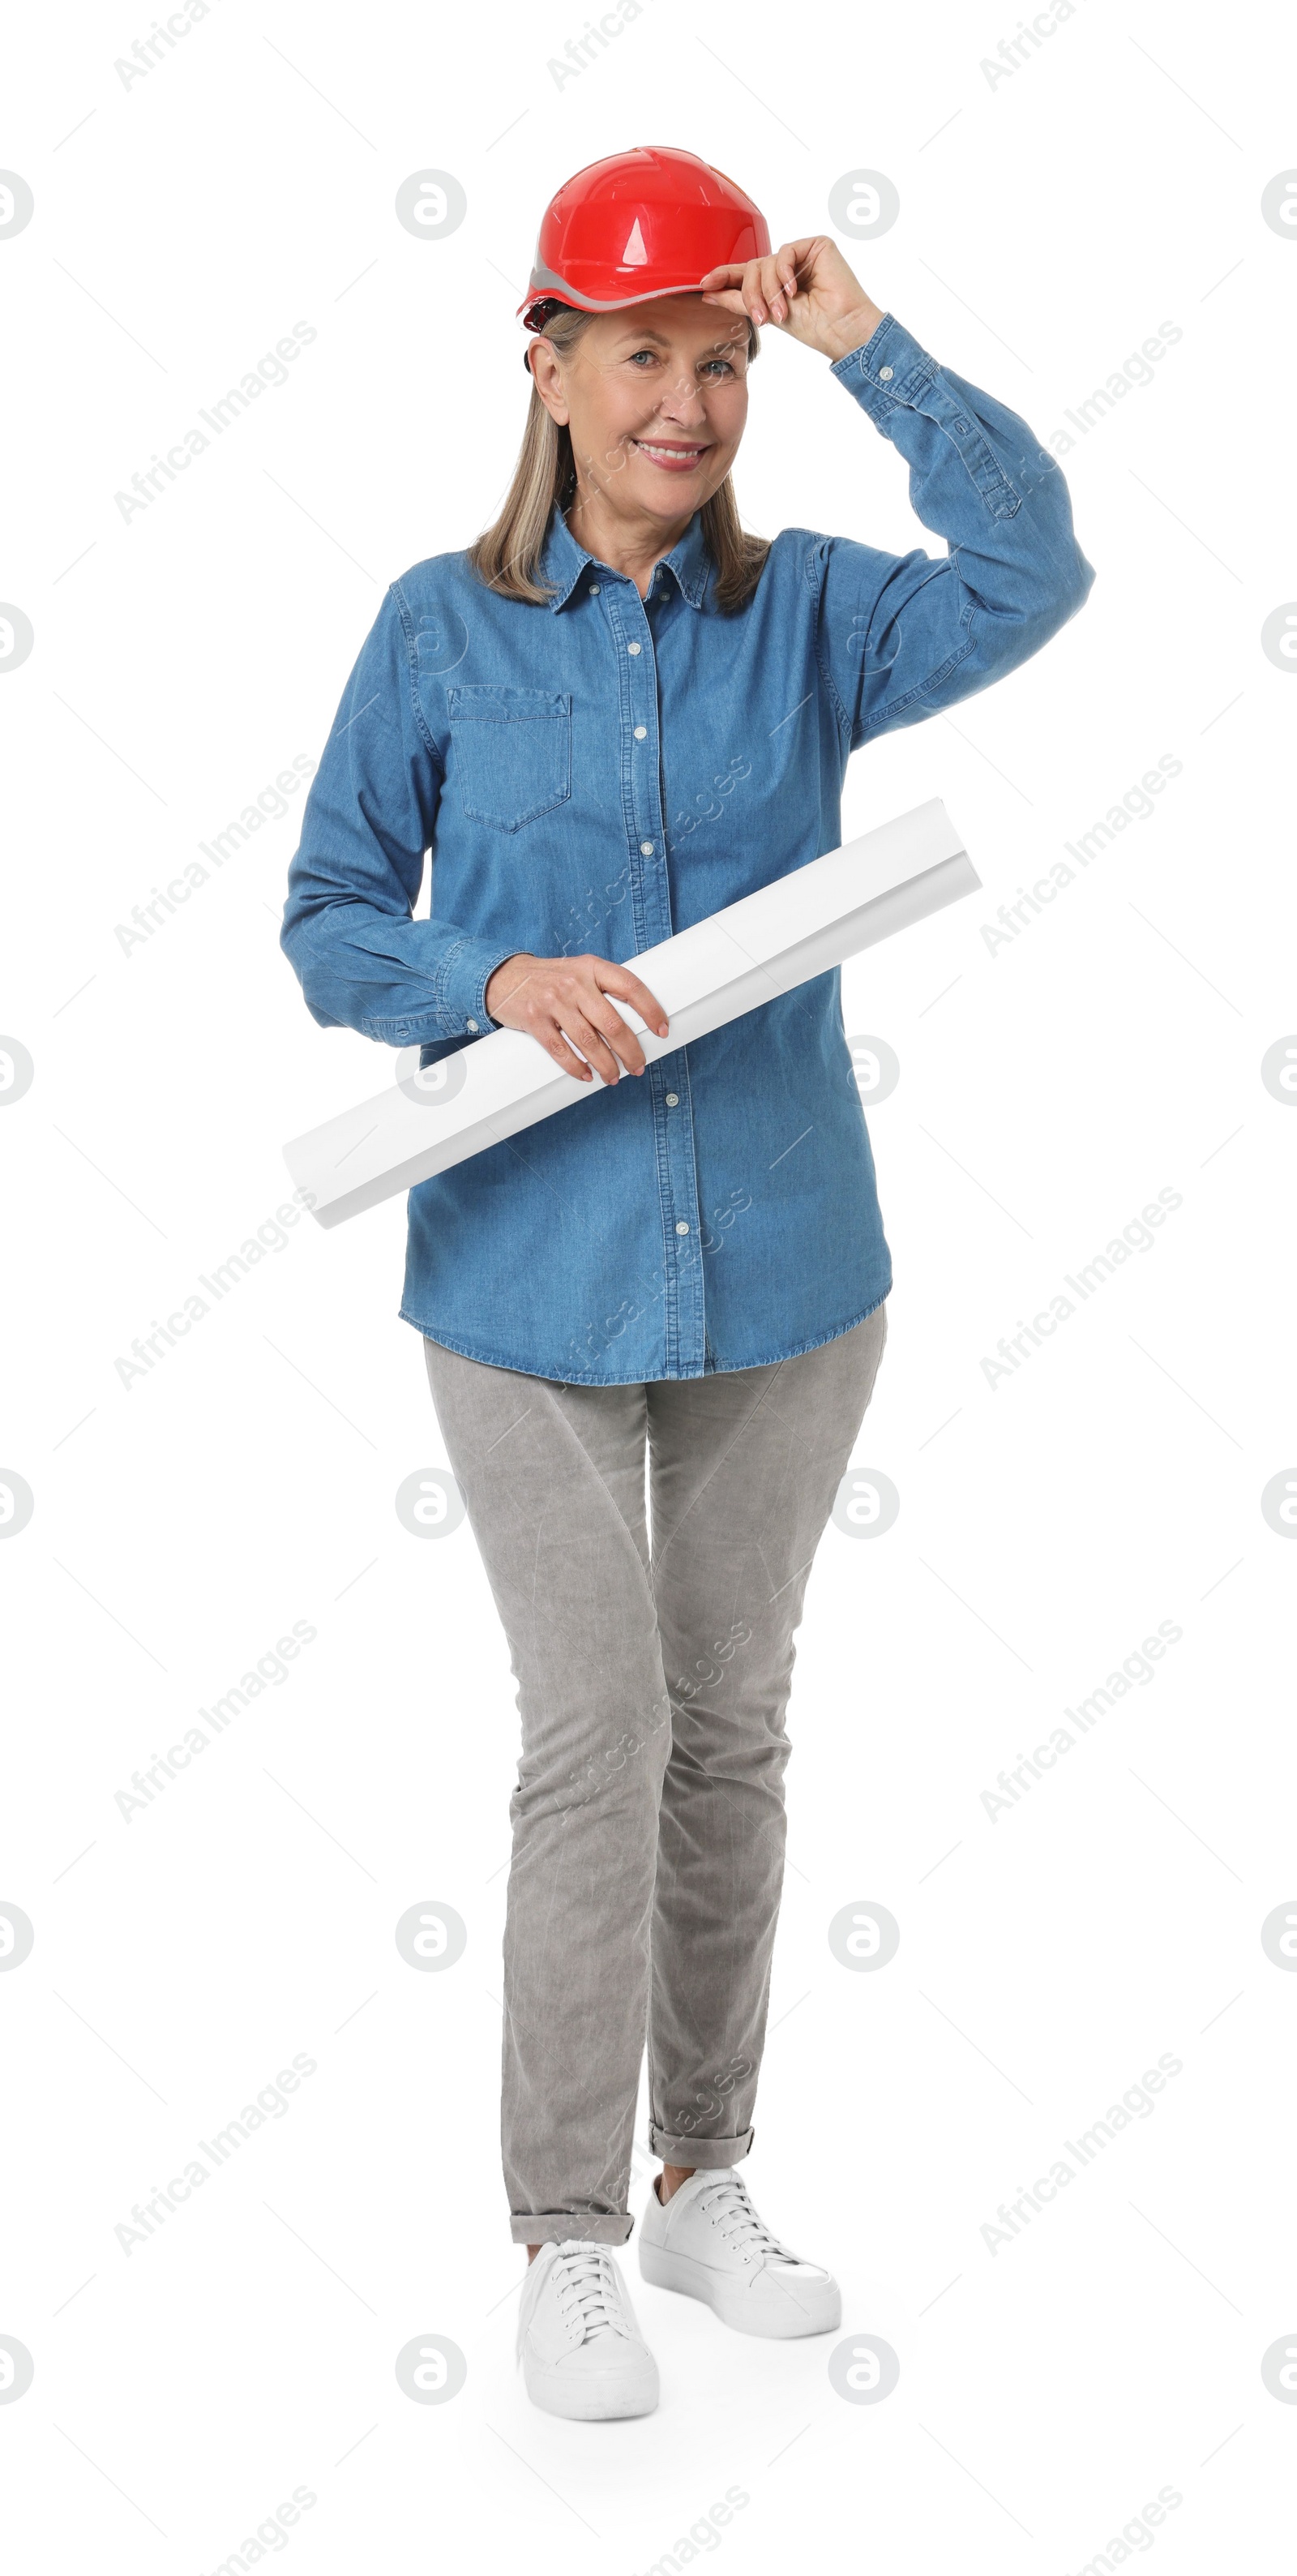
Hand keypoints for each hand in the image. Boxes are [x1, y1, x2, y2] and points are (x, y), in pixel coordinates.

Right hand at [484, 951, 669, 1086]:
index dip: (651, 1010)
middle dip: (630, 1051)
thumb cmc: (550, 979)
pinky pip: (560, 1050)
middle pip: (612, 1024)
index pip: (630, 987)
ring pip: (589, 1042)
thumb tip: (637, 1021)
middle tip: (637, 1066)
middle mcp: (574, 983)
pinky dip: (575, 1067)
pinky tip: (586, 1075)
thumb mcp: (579, 972)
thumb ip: (603, 988)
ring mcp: (553, 1001)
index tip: (662, 1030)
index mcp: (592, 968)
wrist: (505, 977)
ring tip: (613, 1077)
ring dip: (606, 1065)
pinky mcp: (534, 1020)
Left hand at [699, 236, 884, 363]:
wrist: (841, 329)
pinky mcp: (816, 245)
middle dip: (752, 293)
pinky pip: (785, 252)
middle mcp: (788, 266)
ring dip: (770, 290)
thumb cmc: (814, 327)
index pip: (746, 274)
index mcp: (777, 281)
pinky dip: (784, 273)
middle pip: (753, 268)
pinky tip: (794, 290)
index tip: (703, 284)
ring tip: (782, 311)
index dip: (724, 276)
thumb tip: (708, 293)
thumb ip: (739, 300)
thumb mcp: (767, 314)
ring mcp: (802, 254)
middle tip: (762, 318)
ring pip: (767, 262)